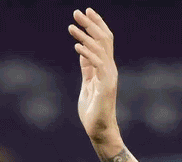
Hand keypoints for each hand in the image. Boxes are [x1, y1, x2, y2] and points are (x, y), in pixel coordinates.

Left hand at [68, 8, 119, 144]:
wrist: (99, 130)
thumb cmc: (93, 110)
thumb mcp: (87, 84)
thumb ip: (87, 68)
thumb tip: (82, 51)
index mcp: (106, 67)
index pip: (104, 40)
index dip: (96, 24)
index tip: (86, 12)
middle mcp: (110, 69)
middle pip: (104, 39)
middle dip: (91, 23)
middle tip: (78, 11)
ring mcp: (109, 76)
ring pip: (100, 49)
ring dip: (85, 35)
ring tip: (71, 26)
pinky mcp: (105, 86)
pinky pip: (97, 64)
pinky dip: (87, 53)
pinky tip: (76, 46)